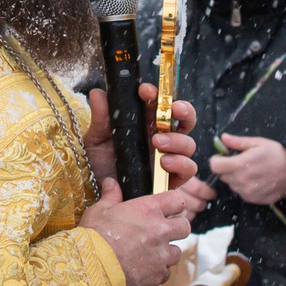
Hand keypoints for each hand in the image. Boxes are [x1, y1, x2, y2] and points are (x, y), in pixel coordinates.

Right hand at [80, 176, 198, 285]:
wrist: (90, 270)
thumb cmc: (93, 238)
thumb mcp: (99, 211)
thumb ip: (111, 196)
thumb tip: (111, 183)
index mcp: (148, 210)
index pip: (178, 200)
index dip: (174, 204)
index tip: (167, 209)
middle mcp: (160, 231)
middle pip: (184, 226)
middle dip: (176, 228)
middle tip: (161, 231)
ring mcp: (162, 255)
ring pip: (177, 252)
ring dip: (166, 251)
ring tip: (149, 253)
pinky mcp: (158, 276)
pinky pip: (166, 272)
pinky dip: (158, 270)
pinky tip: (143, 269)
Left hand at [81, 86, 213, 206]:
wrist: (100, 194)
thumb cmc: (100, 165)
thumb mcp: (96, 140)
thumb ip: (101, 118)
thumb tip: (99, 93)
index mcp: (147, 125)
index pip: (162, 104)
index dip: (159, 94)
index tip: (145, 91)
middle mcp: (163, 139)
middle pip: (185, 120)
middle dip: (184, 111)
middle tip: (172, 109)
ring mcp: (170, 158)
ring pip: (188, 144)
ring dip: (177, 140)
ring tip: (157, 142)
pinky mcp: (173, 180)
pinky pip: (189, 169)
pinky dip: (181, 163)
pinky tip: (164, 162)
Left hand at [209, 133, 285, 205]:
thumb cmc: (277, 154)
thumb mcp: (258, 143)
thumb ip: (238, 142)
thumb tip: (223, 138)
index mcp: (241, 164)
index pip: (215, 166)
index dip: (216, 160)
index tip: (223, 158)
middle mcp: (242, 180)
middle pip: (223, 176)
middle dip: (228, 169)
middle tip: (241, 163)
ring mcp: (248, 192)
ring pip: (232, 185)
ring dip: (236, 178)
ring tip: (251, 171)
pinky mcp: (253, 199)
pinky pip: (241, 193)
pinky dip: (245, 187)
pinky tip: (256, 180)